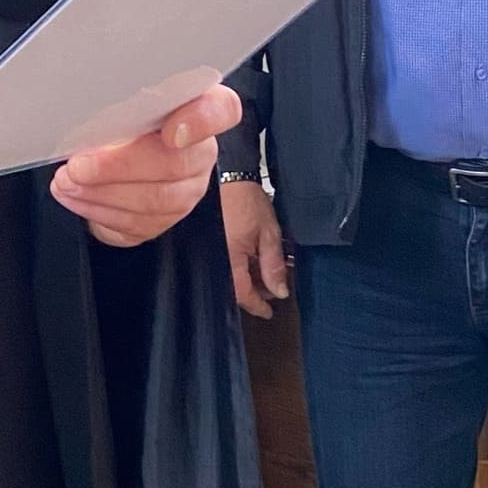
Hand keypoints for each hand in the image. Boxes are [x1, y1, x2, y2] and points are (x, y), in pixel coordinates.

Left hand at [50, 85, 241, 248]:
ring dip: (101, 192)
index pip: (221, 110)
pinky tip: (75, 196)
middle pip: (175, 163)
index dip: (201, 121)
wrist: (111, 161)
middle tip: (78, 165)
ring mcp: (187, 189)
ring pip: (155, 199)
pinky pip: (137, 222)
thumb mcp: (119, 102)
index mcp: (198, 108)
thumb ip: (120, 105)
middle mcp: (200, 152)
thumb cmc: (118, 121)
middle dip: (118, 167)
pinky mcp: (165, 220)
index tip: (170, 131)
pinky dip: (98, 209)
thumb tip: (88, 117)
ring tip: (67, 181)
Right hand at [221, 178, 289, 317]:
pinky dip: (238, 267)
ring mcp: (211, 251)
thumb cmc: (246, 200)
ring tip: (265, 269)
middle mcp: (216, 258)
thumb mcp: (269, 233)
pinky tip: (250, 261)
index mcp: (230, 258)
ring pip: (229, 277)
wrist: (227, 175)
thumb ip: (273, 264)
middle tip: (273, 287)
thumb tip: (279, 291)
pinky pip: (223, 264)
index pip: (243, 294)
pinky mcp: (208, 244)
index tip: (269, 312)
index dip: (257, 305)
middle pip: (235, 288)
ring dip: (247, 279)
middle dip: (256, 291)